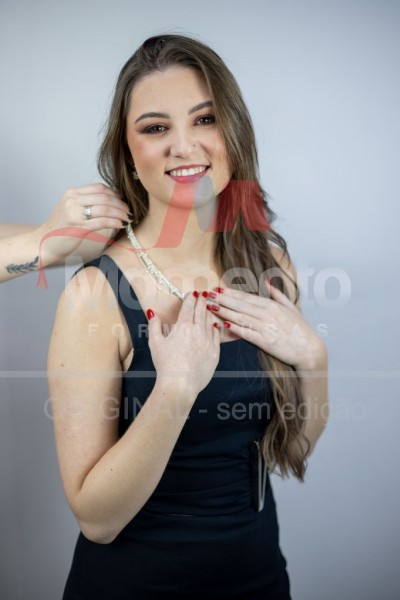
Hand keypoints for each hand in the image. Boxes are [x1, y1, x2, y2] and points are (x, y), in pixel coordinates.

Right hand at [37, 183, 130, 261]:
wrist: (44, 243)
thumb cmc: (60, 229)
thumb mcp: (70, 209)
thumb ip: (85, 203)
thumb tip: (109, 201)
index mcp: (71, 193)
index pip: (99, 187)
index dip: (114, 194)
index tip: (122, 201)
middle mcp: (73, 199)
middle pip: (105, 196)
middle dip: (120, 204)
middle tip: (129, 211)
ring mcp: (75, 212)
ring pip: (106, 208)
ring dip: (120, 213)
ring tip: (127, 219)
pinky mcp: (78, 226)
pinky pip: (102, 221)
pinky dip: (115, 222)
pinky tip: (121, 225)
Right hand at [147, 292, 219, 398]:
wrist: (180, 384)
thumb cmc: (165, 365)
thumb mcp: (155, 343)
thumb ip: (154, 326)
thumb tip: (152, 313)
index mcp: (183, 327)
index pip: (189, 307)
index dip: (191, 298)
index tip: (193, 293)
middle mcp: (198, 331)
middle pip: (202, 311)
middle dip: (202, 301)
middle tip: (203, 295)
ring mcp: (208, 342)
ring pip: (210, 322)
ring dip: (209, 313)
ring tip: (208, 308)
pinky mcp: (215, 353)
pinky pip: (217, 336)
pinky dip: (215, 329)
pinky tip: (215, 326)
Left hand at [210, 280, 325, 370]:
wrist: (309, 350)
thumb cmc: (300, 329)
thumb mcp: (291, 308)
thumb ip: (277, 294)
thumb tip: (266, 282)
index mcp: (272, 306)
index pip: (247, 297)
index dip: (231, 293)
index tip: (218, 288)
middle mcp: (267, 314)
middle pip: (240, 305)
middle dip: (222, 299)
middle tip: (208, 295)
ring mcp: (266, 328)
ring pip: (240, 317)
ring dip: (224, 311)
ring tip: (211, 307)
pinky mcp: (265, 341)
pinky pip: (246, 333)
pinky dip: (234, 328)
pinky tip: (223, 324)